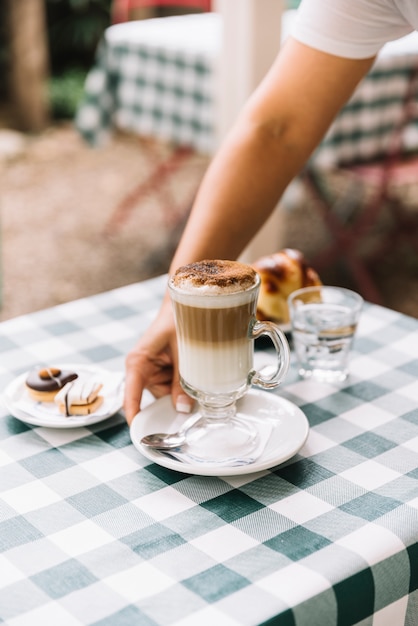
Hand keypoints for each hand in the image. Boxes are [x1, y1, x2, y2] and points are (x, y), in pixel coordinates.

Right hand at [123, 302, 192, 423]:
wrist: (185, 303)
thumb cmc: (178, 319)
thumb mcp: (183, 350)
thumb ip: (183, 380)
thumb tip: (183, 409)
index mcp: (138, 363)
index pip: (131, 396)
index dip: (135, 417)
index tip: (141, 435)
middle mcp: (141, 370)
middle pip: (156, 399)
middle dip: (174, 402)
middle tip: (195, 401)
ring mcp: (153, 372)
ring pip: (168, 395)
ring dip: (183, 391)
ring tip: (196, 372)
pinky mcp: (164, 371)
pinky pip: (174, 386)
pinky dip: (185, 384)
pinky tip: (196, 373)